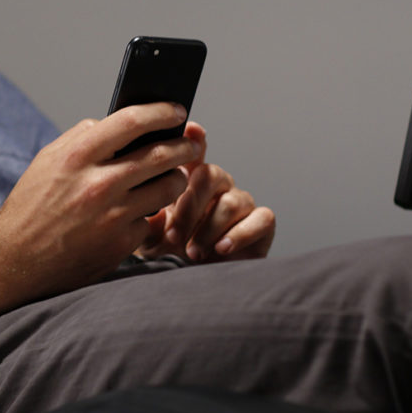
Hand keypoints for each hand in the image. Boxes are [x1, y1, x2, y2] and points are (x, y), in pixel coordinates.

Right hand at [0, 102, 204, 296]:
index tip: (176, 110)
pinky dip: (150, 214)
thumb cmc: (31, 207)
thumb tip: (113, 123)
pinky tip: (143, 212)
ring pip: (168, 188)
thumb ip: (80, 138)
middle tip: (192, 144)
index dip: (161, 112)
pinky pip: (151, 220)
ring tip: (174, 177)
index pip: (132, 121)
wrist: (16, 260)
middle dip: (184, 146)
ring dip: (177, 179)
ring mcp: (112, 216)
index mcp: (77, 156)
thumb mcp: (47, 161)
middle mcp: (97, 184)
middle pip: (161, 154)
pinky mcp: (121, 244)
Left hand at [136, 123, 274, 262]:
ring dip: (209, 229)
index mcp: (190, 181)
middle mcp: (219, 186)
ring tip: (192, 251)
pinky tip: (221, 248)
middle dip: (190, 207)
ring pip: (232, 202)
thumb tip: (153, 211)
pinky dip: (240, 234)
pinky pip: (260, 219)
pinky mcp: (261, 223)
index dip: (193, 140)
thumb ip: (150, 223)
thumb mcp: (151, 240)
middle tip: (174, 235)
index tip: (190, 130)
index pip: (193, 152)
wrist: (198, 282)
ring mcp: (241, 202)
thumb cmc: (173, 254)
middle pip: (210, 175)